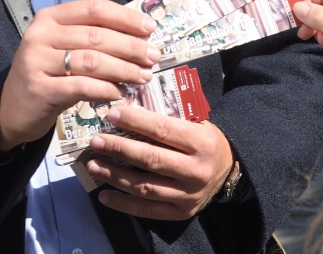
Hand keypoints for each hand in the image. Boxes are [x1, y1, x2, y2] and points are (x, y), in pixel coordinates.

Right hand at [0, 0, 159, 149]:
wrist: (11, 110)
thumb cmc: (47, 74)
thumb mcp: (63, 48)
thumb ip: (92, 37)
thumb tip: (139, 36)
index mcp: (50, 17)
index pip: (94, 9)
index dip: (125, 17)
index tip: (149, 28)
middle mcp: (40, 35)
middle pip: (96, 35)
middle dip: (131, 46)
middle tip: (153, 56)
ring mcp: (37, 61)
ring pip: (92, 61)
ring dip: (124, 69)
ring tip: (143, 76)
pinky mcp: (39, 89)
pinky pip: (82, 86)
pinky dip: (106, 89)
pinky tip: (120, 92)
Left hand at [84, 106, 232, 219]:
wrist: (229, 170)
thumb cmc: (205, 139)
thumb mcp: (195, 122)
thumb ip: (168, 118)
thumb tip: (129, 110)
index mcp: (200, 142)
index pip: (162, 130)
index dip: (135, 122)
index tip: (112, 116)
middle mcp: (195, 171)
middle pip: (150, 159)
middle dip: (119, 149)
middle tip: (96, 142)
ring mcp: (188, 195)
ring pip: (145, 186)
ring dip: (115, 176)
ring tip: (93, 165)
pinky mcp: (181, 212)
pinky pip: (148, 210)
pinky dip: (124, 204)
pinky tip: (104, 195)